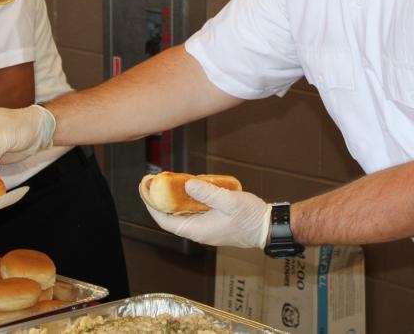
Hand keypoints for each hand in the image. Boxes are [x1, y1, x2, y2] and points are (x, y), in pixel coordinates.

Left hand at [142, 178, 270, 248]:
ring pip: (182, 215)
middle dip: (160, 200)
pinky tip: (190, 188)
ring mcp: (205, 229)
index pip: (165, 221)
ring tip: (167, 182)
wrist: (268, 228)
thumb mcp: (229, 202)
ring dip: (172, 200)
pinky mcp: (212, 224)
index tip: (145, 190)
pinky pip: (193, 213)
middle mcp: (198, 232)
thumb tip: (186, 185)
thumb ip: (207, 193)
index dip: (152, 206)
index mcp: (198, 230)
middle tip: (154, 182)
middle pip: (171, 217)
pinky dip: (186, 201)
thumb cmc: (250, 217)